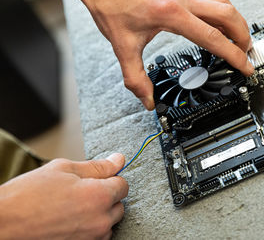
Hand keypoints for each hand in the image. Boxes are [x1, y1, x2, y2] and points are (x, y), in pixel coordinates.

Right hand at [0, 153, 127, 239]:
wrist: (3, 225)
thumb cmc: (28, 196)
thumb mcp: (63, 169)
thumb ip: (97, 166)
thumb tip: (118, 159)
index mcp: (99, 196)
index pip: (123, 185)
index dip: (112, 178)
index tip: (101, 178)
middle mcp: (100, 220)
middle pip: (118, 205)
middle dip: (106, 196)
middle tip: (82, 192)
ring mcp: (92, 238)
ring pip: (108, 223)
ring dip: (99, 214)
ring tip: (73, 208)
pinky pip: (97, 237)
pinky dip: (90, 229)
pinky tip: (70, 221)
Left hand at [59, 0, 253, 109]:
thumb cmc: (112, 5)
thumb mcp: (123, 46)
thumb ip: (135, 78)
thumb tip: (147, 99)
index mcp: (172, 15)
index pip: (214, 37)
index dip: (233, 55)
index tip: (245, 67)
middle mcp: (183, 1)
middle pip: (228, 16)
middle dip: (243, 38)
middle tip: (246, 56)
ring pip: (224, 4)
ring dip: (237, 23)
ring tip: (239, 42)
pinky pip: (213, 1)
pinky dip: (224, 15)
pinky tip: (221, 26)